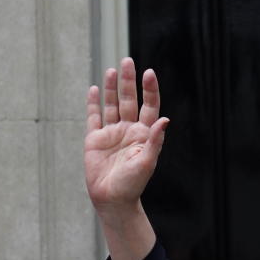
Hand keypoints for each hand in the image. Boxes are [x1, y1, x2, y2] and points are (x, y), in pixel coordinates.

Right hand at [85, 57, 168, 215]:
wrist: (112, 199)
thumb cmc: (133, 183)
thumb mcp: (147, 162)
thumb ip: (155, 141)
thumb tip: (165, 120)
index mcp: (145, 133)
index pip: (149, 106)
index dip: (149, 90)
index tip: (148, 73)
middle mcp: (129, 129)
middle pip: (129, 100)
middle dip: (128, 81)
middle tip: (128, 61)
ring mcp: (112, 133)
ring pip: (111, 105)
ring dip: (111, 88)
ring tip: (112, 70)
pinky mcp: (95, 139)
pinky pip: (94, 117)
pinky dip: (93, 104)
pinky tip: (95, 90)